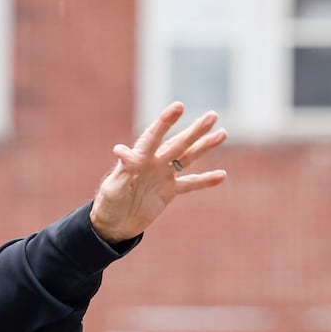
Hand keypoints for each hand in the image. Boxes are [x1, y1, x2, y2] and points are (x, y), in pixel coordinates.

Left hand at [89, 101, 228, 243]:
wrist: (113, 224)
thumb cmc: (108, 204)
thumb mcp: (113, 187)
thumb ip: (123, 169)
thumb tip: (122, 150)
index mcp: (139, 159)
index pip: (153, 136)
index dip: (165, 122)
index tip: (178, 107)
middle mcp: (154, 162)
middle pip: (177, 143)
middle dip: (195, 130)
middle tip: (212, 116)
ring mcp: (163, 175)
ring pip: (187, 158)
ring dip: (204, 146)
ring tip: (222, 133)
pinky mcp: (169, 191)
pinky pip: (190, 184)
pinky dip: (205, 181)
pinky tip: (222, 176)